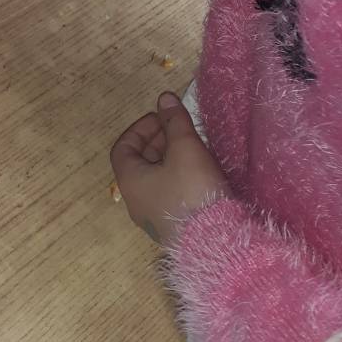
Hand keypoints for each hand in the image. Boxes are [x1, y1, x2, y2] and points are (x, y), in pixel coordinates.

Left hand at [110, 92, 229, 246]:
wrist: (217, 244)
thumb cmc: (193, 191)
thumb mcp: (185, 148)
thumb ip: (174, 121)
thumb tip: (164, 98)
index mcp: (130, 181)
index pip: (123, 148)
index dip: (140, 128)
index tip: (161, 118)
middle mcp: (136, 201)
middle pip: (139, 163)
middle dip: (158, 142)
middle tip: (179, 130)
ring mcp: (153, 218)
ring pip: (155, 179)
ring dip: (169, 159)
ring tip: (192, 149)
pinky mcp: (174, 229)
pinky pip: (169, 195)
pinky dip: (178, 177)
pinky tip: (200, 174)